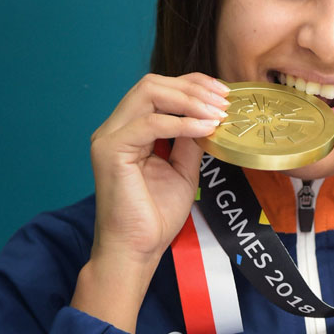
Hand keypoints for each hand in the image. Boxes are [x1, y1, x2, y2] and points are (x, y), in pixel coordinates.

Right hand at [71, 73, 229, 330]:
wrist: (136, 250)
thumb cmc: (156, 215)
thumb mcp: (183, 169)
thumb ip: (191, 141)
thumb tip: (211, 117)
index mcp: (129, 129)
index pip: (158, 89)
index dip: (192, 85)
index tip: (223, 94)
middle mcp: (115, 127)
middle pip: (152, 83)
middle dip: (193, 87)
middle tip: (224, 101)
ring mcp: (109, 137)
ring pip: (149, 94)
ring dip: (190, 100)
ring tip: (217, 113)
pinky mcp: (111, 151)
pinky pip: (150, 124)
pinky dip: (182, 123)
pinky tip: (205, 128)